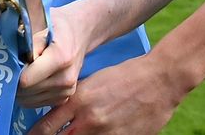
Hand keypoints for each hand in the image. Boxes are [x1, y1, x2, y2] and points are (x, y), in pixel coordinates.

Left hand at [18, 5, 87, 107]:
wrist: (81, 32)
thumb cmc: (58, 26)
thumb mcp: (41, 23)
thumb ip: (26, 42)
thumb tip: (9, 58)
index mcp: (60, 57)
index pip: (25, 80)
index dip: (13, 72)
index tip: (10, 62)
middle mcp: (66, 78)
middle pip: (26, 92)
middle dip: (14, 81)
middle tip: (12, 66)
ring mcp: (67, 90)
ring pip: (29, 100)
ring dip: (21, 89)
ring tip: (23, 71)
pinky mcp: (65, 97)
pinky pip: (37, 103)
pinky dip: (29, 94)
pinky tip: (32, 79)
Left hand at [27, 53, 187, 134]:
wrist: (160, 79)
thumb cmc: (126, 76)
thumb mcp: (92, 83)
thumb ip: (73, 101)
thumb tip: (56, 116)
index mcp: (78, 101)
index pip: (44, 128)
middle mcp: (89, 121)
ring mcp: (106, 134)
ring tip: (80, 133)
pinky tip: (99, 134)